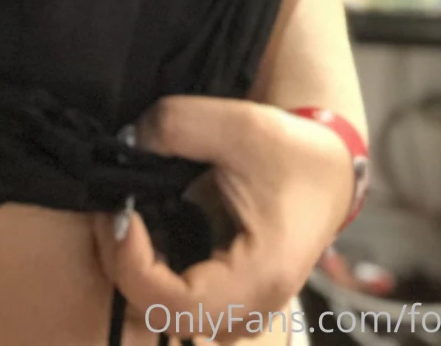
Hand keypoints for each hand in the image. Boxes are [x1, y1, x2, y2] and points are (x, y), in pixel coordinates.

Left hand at [90, 96, 353, 343]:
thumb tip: (126, 141)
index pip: (179, 304)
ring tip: (123, 214)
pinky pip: (177, 300)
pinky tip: (143, 225)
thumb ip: (175, 126)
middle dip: (124, 264)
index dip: (134, 265)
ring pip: (167, 314)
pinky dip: (150, 268)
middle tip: (110, 209)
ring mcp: (240, 310)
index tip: (120, 214)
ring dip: (134, 269)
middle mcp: (252, 309)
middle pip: (166, 316)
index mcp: (262, 277)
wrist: (329, 169)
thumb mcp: (237, 123)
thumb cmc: (292, 153)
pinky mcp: (228, 299)